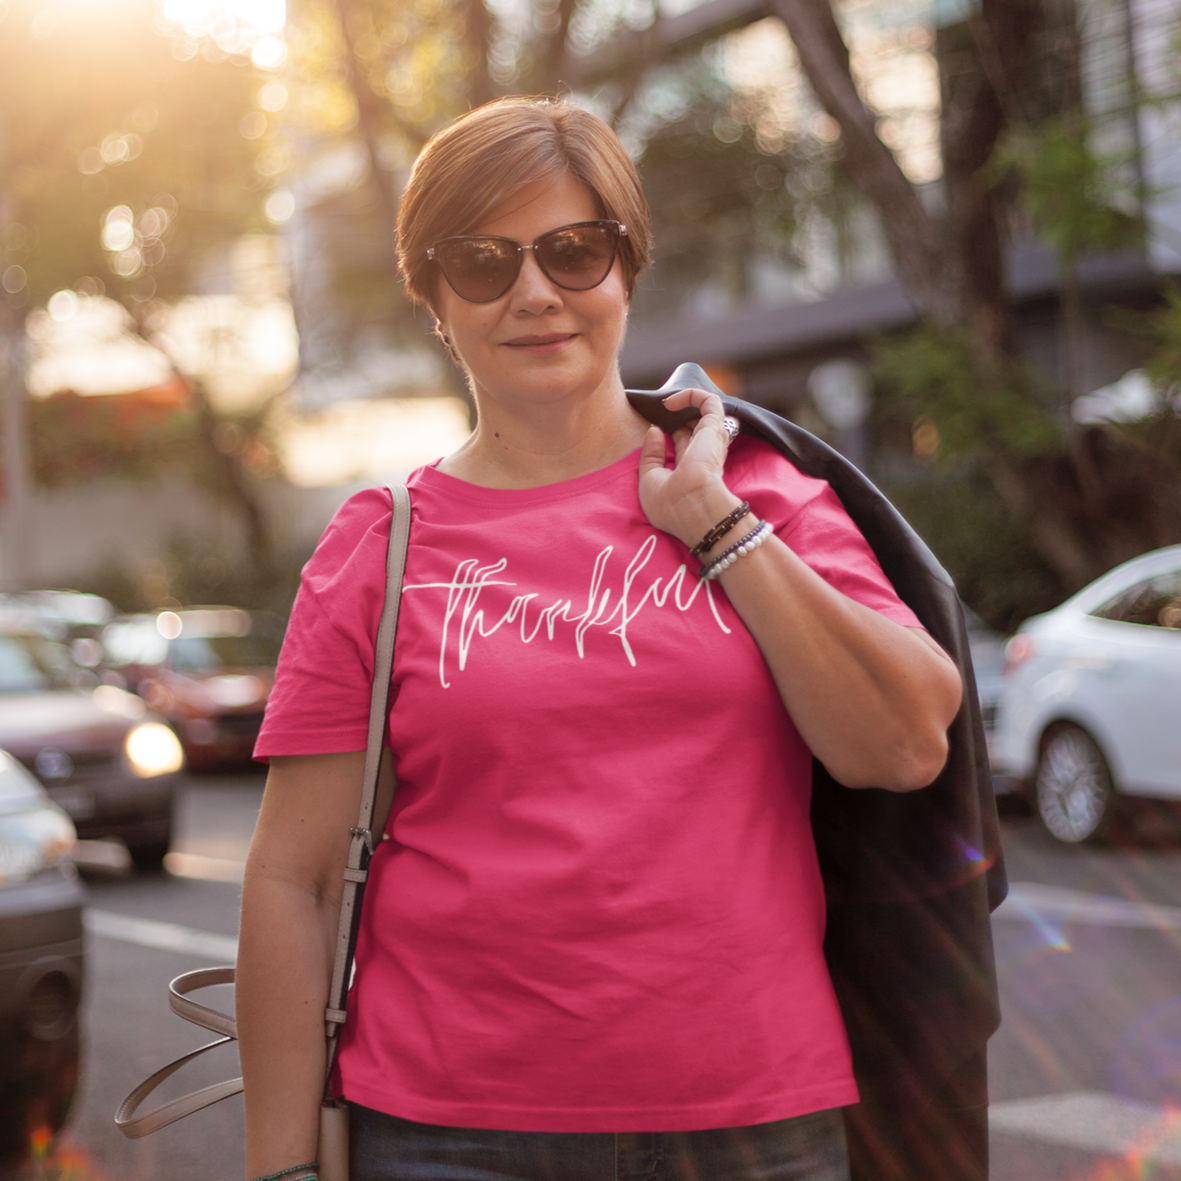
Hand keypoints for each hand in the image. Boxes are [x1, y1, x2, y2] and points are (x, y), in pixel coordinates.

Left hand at [637, 388, 742, 547]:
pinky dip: (690, 394)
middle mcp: (704, 454)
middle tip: (659, 411)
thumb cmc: (671, 504)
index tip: (652, 430)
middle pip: (694, 427)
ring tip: (665, 402)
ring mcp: (711, 441)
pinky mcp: (715, 428)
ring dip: (686, 402)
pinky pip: (708, 401)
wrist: (691, 508)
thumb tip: (654, 430)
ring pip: (704, 412)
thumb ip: (651, 454)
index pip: (684, 444)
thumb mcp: (650, 479)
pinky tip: (669, 402)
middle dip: (677, 416)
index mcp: (692, 470)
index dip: (668, 434)